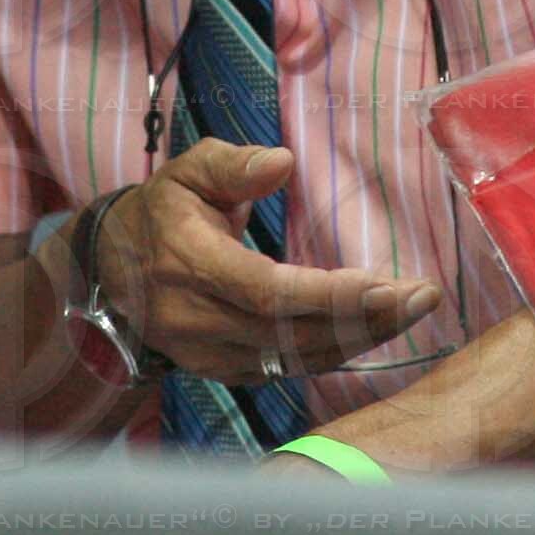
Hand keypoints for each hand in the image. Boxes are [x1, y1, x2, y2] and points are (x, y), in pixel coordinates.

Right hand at [98, 139, 441, 384]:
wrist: (111, 271)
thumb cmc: (164, 211)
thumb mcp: (188, 170)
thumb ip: (234, 164)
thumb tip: (283, 162)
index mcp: (189, 262)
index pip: (265, 291)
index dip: (326, 295)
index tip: (385, 285)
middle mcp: (197, 319)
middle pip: (291, 332)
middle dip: (363, 318)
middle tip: (423, 297)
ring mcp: (208, 354)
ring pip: (295, 357)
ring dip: (360, 337)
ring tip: (414, 309)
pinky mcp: (222, 372)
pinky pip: (287, 368)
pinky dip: (335, 351)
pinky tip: (375, 328)